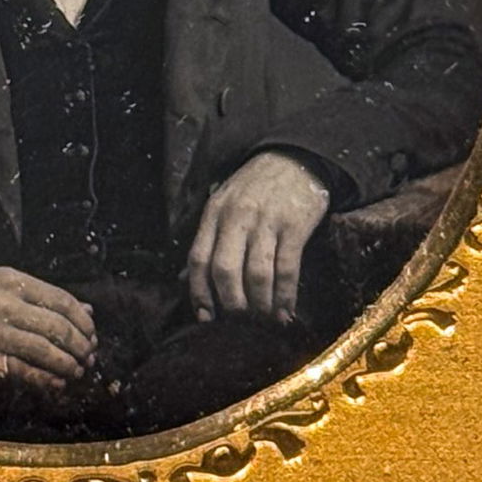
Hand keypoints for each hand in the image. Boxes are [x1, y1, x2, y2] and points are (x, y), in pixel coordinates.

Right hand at [0, 267, 97, 395]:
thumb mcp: (1, 281)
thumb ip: (42, 295)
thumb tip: (85, 310)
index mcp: (12, 282)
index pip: (61, 300)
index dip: (83, 320)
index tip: (91, 333)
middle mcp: (5, 305)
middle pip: (57, 328)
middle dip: (81, 345)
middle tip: (89, 356)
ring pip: (44, 352)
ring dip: (68, 365)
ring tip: (77, 371)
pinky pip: (23, 372)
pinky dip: (45, 380)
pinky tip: (56, 384)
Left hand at [186, 150, 330, 324]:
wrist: (294, 158)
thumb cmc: (254, 188)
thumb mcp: (224, 204)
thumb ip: (209, 240)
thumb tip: (186, 281)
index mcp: (214, 213)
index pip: (198, 258)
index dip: (199, 292)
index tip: (206, 318)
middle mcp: (236, 217)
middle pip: (225, 270)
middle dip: (231, 304)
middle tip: (239, 323)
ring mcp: (266, 221)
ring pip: (256, 274)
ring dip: (260, 305)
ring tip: (263, 321)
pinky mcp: (295, 225)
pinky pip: (287, 268)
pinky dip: (286, 296)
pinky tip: (286, 312)